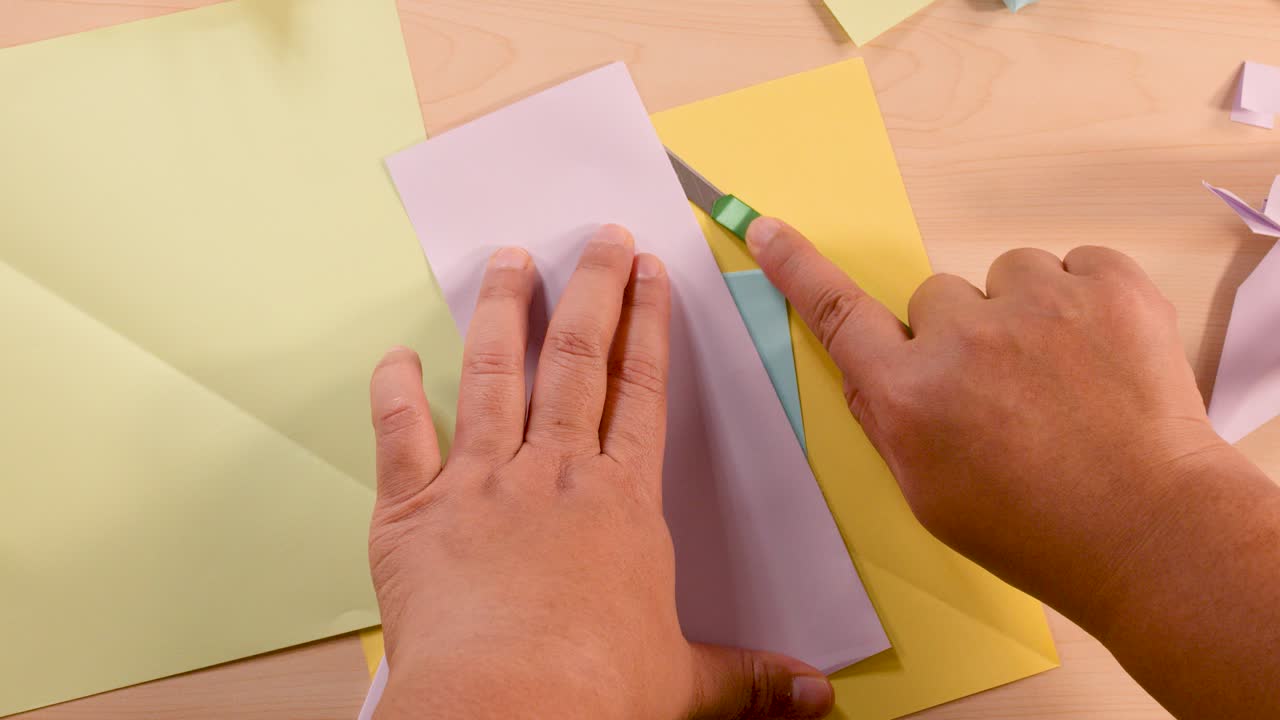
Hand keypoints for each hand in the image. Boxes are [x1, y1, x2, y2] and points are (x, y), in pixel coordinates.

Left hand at [367, 225, 833, 719]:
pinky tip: (396, 358)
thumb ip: (747, 678)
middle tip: (597, 239)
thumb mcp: (683, 683)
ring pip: (494, 373)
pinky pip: (402, 436)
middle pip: (578, 359)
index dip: (647, 327)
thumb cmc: (590, 695)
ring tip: (507, 260)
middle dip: (592, 290)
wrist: (505, 714)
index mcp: (620, 501)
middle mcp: (553, 474)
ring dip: (501, 311)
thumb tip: (814, 695)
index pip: (642, 391)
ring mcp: (482, 484)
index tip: (649, 276)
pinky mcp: (416, 512)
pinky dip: (395, 393)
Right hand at [744, 217, 1227, 625]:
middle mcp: (962, 341)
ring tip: (1064, 376)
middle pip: (935, 296)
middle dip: (962, 330)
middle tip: (1008, 389)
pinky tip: (1103, 356)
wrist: (1153, 533)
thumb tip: (870, 364)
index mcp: (910, 396)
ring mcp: (1038, 306)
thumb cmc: (1037, 528)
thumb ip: (890, 419)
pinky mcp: (1108, 286)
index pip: (837, 315)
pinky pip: (1076, 264)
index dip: (797, 269)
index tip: (769, 229)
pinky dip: (1086, 298)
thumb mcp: (929, 493)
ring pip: (1008, 274)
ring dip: (1026, 311)